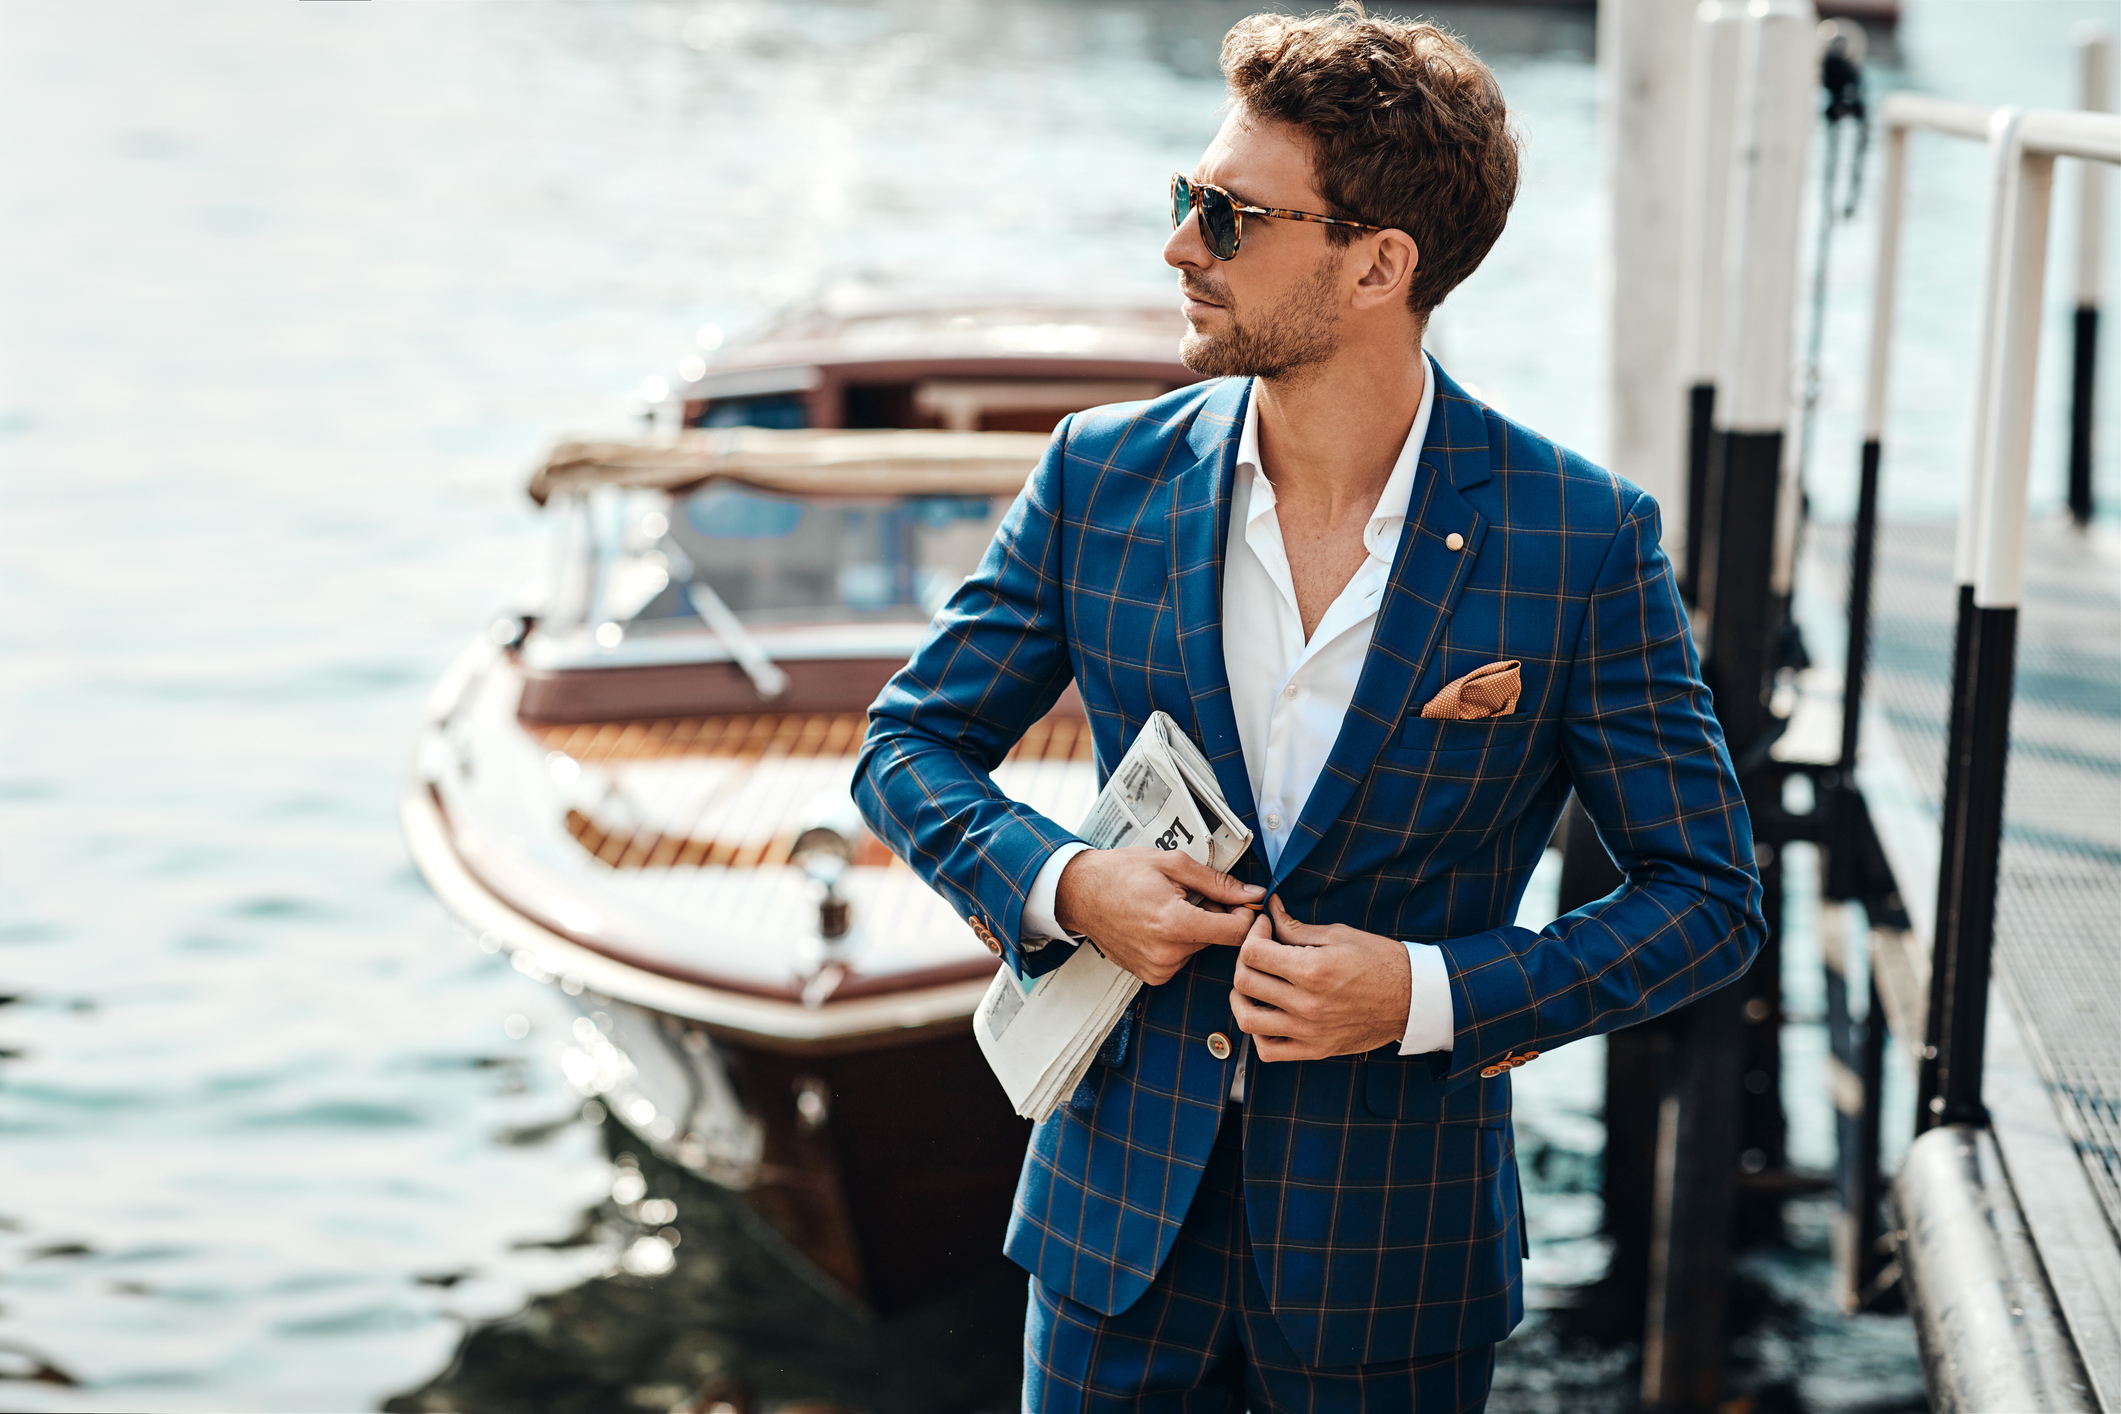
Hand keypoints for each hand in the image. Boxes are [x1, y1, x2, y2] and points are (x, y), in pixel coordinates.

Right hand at [1053, 848, 1264, 985]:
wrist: (1080, 893)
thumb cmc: (1120, 874)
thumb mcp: (1173, 864)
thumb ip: (1218, 882)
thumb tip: (1252, 893)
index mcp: (1175, 924)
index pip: (1237, 932)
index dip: (1245, 913)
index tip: (1239, 900)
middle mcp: (1167, 954)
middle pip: (1219, 940)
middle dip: (1216, 916)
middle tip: (1193, 896)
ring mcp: (1158, 969)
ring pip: (1201, 949)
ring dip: (1197, 929)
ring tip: (1171, 908)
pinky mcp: (1151, 976)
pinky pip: (1182, 959)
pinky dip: (1179, 942)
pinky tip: (1160, 924)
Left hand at [1230, 896, 1411, 1061]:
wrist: (1412, 998)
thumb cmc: (1380, 961)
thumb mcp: (1339, 935)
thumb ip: (1296, 927)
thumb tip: (1271, 911)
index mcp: (1313, 970)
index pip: (1253, 953)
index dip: (1252, 934)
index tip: (1263, 928)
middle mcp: (1307, 1003)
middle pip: (1245, 982)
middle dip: (1244, 959)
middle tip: (1258, 950)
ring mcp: (1309, 1031)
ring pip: (1248, 1019)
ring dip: (1241, 998)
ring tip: (1252, 984)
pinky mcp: (1315, 1049)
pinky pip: (1268, 1050)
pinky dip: (1258, 1033)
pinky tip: (1267, 1014)